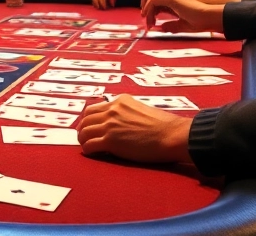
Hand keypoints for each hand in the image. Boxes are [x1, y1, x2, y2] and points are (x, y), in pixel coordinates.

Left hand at [78, 95, 192, 163]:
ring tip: (86, 145)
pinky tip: (90, 153)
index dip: (90, 118)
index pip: (96, 108)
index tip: (90, 126)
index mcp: (121, 101)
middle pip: (87, 118)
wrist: (172, 136)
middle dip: (83, 127)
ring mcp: (110, 125)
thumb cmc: (165, 127)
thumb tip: (123, 123)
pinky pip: (90, 145)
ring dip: (83, 139)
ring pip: (85, 131)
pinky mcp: (111, 141)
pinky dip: (87, 150)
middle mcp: (113, 110)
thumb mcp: (142, 110)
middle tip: (84, 136)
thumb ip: (129, 113)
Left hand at [141, 0, 224, 33]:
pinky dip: (148, 9)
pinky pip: (153, 0)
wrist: (208, 17)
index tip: (150, 20)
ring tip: (147, 20)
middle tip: (145, 18)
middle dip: (145, 4)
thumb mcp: (182, 24)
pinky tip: (150, 18)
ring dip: (146, 7)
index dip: (150, 8)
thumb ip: (172, 25)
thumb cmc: (199, 21)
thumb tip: (162, 27)